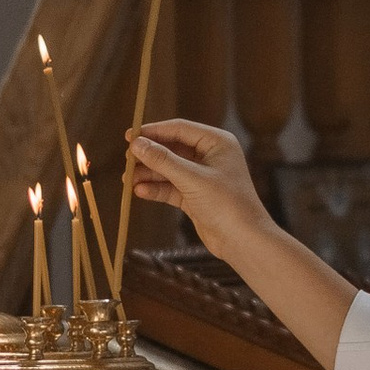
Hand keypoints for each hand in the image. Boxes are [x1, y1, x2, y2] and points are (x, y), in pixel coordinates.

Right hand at [126, 120, 267, 269]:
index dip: (153, 131)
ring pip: (169, 169)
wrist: (243, 241)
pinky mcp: (196, 196)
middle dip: (149, 155)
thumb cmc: (227, 204)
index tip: (129, 136)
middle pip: (172, 149)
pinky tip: (140, 191)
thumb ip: (163, 160)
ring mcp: (202, 177)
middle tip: (126, 160)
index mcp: (217, 143)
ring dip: (149, 174)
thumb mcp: (192, 179)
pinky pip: (171, 187)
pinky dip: (156, 189)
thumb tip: (136, 144)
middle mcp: (210, 156)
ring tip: (128, 179)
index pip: (179, 129)